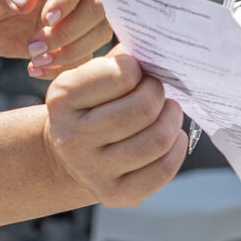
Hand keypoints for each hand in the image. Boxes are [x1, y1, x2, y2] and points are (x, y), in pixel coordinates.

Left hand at [0, 0, 112, 77]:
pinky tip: (34, 68)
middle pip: (96, 6)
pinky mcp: (70, 37)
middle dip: (70, 31)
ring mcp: (74, 12)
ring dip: (72, 51)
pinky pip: (84, 54)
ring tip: (36, 58)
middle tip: (36, 45)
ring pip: (98, 31)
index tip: (46, 20)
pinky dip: (63, 67)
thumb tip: (28, 1)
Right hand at [43, 47, 186, 206]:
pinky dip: (177, 149)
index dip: (140, 70)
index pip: (124, 73)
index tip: (138, 73)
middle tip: (157, 92)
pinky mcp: (115, 194)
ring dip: (172, 120)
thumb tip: (158, 45)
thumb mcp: (90, 75)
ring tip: (168, 112)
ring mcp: (92, 170)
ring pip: (157, 140)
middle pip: (143, 108)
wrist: (66, 154)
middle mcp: (72, 137)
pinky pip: (162, 170)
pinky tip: (172, 138)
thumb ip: (120, 59)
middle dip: (159, 94)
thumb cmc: (90, 104)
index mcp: (63, 98)